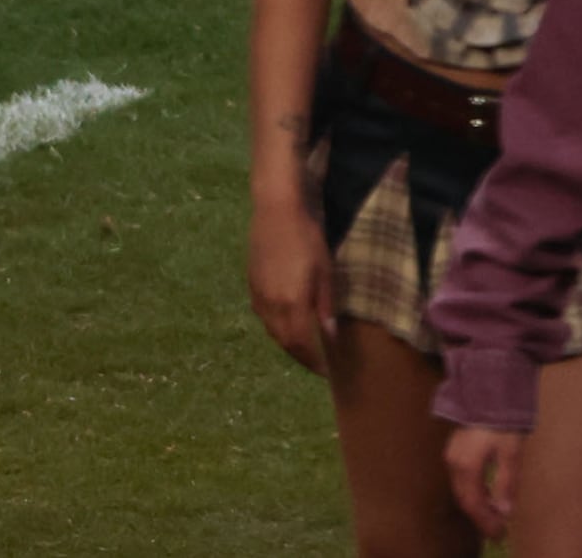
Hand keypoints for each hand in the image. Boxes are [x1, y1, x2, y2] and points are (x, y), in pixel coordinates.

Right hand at [248, 192, 336, 372]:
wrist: (276, 210)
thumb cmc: (307, 238)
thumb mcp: (325, 271)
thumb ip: (325, 306)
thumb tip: (329, 336)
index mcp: (291, 305)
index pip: (301, 346)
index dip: (313, 362)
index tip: (325, 372)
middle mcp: (271, 306)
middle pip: (284, 342)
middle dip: (300, 356)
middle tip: (316, 362)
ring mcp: (258, 295)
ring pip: (271, 330)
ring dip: (287, 341)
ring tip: (304, 344)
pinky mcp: (251, 284)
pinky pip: (263, 315)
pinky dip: (275, 325)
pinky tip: (286, 320)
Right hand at [447, 425, 527, 536]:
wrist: (488, 391)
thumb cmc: (501, 421)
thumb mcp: (510, 453)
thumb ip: (507, 483)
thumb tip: (504, 511)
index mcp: (467, 466)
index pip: (473, 503)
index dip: (485, 522)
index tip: (499, 532)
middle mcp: (454, 463)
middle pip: (465, 499)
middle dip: (481, 516)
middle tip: (497, 529)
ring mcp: (452, 455)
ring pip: (462, 489)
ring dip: (477, 504)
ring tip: (495, 512)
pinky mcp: (455, 449)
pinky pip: (461, 478)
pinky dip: (473, 491)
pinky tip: (487, 492)